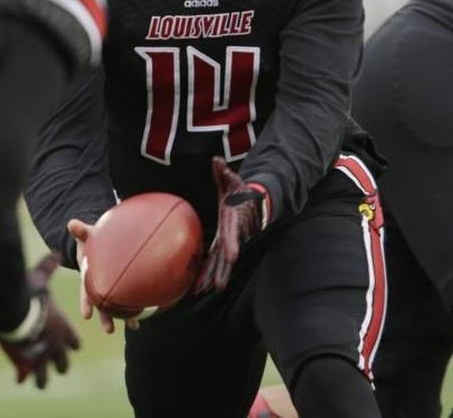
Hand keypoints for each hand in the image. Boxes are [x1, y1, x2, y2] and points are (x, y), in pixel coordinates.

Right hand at [0, 252, 80, 387]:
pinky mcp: (23, 362)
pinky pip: (24, 374)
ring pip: (45, 374)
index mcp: (62, 328)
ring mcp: (39, 355)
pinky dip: (22, 376)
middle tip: (58, 366)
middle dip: (60, 363)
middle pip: (63, 362)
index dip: (71, 343)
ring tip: (40, 382)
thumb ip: (49, 268)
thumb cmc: (27, 290)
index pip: (74, 343)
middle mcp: (54, 345)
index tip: (70, 345)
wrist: (10, 306)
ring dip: (42, 377)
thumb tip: (57, 252)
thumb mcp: (40, 277)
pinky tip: (19, 379)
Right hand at [67, 219, 139, 333]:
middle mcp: (99, 286)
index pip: (86, 291)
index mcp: (89, 277)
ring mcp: (110, 288)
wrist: (101, 243)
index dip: (86, 303)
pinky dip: (134, 310)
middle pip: (101, 304)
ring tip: (134, 327)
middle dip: (105, 317)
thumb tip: (71, 223)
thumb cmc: (93, 240)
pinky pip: (128, 300)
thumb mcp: (87, 235)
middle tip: (109, 330)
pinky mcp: (121, 287)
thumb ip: (81, 231)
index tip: (86, 315)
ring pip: (116, 306)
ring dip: (122, 318)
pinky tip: (141, 321)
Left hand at [195, 157, 267, 293]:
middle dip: (223, 271)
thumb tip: (216, 160)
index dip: (233, 245)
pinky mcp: (224, 243)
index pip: (234, 234)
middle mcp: (233, 233)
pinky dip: (209, 272)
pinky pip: (216, 260)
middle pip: (227, 255)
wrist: (251, 201)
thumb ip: (223, 172)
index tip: (233, 257)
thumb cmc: (241, 190)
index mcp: (234, 220)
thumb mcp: (233, 179)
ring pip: (221, 262)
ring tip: (204, 292)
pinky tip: (201, 286)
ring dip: (214, 276)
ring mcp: (229, 240)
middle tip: (217, 287)